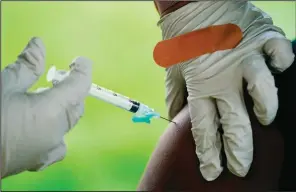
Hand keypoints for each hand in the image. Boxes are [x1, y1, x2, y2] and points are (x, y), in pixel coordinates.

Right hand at [1, 37, 91, 177]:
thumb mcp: (4, 85)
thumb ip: (27, 65)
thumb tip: (39, 44)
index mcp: (51, 112)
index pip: (80, 86)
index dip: (83, 70)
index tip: (80, 61)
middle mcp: (57, 132)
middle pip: (76, 105)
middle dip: (71, 89)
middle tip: (56, 78)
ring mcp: (49, 149)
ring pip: (68, 123)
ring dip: (63, 108)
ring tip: (42, 99)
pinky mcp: (40, 160)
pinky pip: (58, 142)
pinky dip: (55, 129)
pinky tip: (42, 125)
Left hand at [162, 2, 294, 180]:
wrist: (191, 4)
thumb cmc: (182, 40)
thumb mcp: (173, 70)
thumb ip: (176, 95)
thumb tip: (174, 115)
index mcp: (200, 86)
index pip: (205, 129)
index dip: (209, 155)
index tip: (212, 172)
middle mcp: (224, 77)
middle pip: (235, 123)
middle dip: (238, 152)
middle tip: (240, 169)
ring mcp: (245, 57)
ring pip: (263, 91)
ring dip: (266, 109)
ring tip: (265, 119)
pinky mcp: (261, 38)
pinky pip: (281, 54)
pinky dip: (284, 62)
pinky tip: (281, 69)